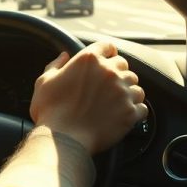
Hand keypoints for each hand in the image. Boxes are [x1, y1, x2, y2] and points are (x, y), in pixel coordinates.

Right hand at [29, 42, 146, 153]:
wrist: (64, 139)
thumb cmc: (51, 111)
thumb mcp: (44, 82)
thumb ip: (55, 65)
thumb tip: (64, 56)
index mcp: (88, 60)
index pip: (107, 46)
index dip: (108, 53)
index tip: (107, 60)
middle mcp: (109, 72)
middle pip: (124, 65)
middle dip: (118, 73)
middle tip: (108, 86)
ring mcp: (122, 91)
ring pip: (135, 86)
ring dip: (128, 92)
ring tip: (116, 102)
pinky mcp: (130, 112)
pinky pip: (142, 107)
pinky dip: (135, 111)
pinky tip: (123, 115)